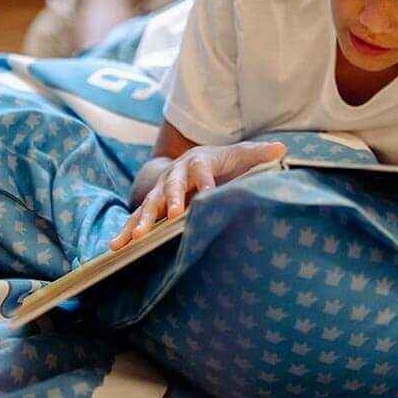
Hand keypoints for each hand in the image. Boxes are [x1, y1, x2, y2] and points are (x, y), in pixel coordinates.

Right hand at [110, 140, 285, 249]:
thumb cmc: (221, 162)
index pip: (200, 171)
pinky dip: (125, 231)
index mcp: (197, 162)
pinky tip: (116, 247)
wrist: (191, 160)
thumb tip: (281, 149)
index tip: (208, 192)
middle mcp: (174, 175)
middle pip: (170, 186)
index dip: (204, 181)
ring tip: (136, 237)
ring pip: (149, 205)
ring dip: (142, 219)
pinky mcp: (151, 206)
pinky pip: (135, 219)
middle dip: (171, 200)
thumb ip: (258, 155)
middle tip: (174, 214)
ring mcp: (159, 191)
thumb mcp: (240, 155)